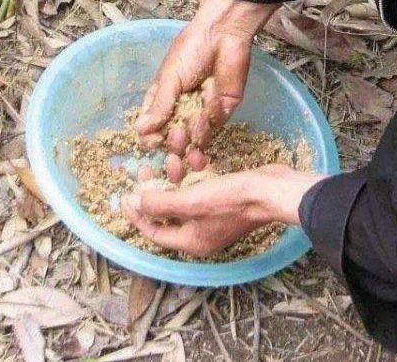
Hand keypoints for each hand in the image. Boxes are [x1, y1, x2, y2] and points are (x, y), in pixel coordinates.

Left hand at [122, 165, 323, 256]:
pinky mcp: (224, 199)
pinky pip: (201, 187)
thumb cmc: (232, 200)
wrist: (272, 190)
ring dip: (176, 175)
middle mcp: (200, 233)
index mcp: (190, 242)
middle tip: (145, 170)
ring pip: (184, 196)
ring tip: (172, 155)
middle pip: (167, 213)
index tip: (124, 195)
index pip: (154, 232)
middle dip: (156, 190)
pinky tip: (195, 156)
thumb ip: (159, 204)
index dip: (137, 214)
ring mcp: (213, 217)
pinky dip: (196, 173)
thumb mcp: (190, 201)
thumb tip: (132, 203)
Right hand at [135, 0, 277, 181]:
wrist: (224, 36)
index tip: (151, 141)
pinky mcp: (221, 112)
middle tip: (174, 139)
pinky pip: (211, 128)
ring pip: (192, 139)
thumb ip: (159, 106)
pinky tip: (205, 112)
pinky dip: (206, 125)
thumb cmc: (191, 50)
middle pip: (172, 138)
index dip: (151, 137)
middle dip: (172, 144)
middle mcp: (181, 108)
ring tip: (188, 129)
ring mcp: (201, 112)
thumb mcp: (169, 78)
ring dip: (189, 138)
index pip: (152, 125)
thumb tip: (139, 130)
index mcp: (163, 97)